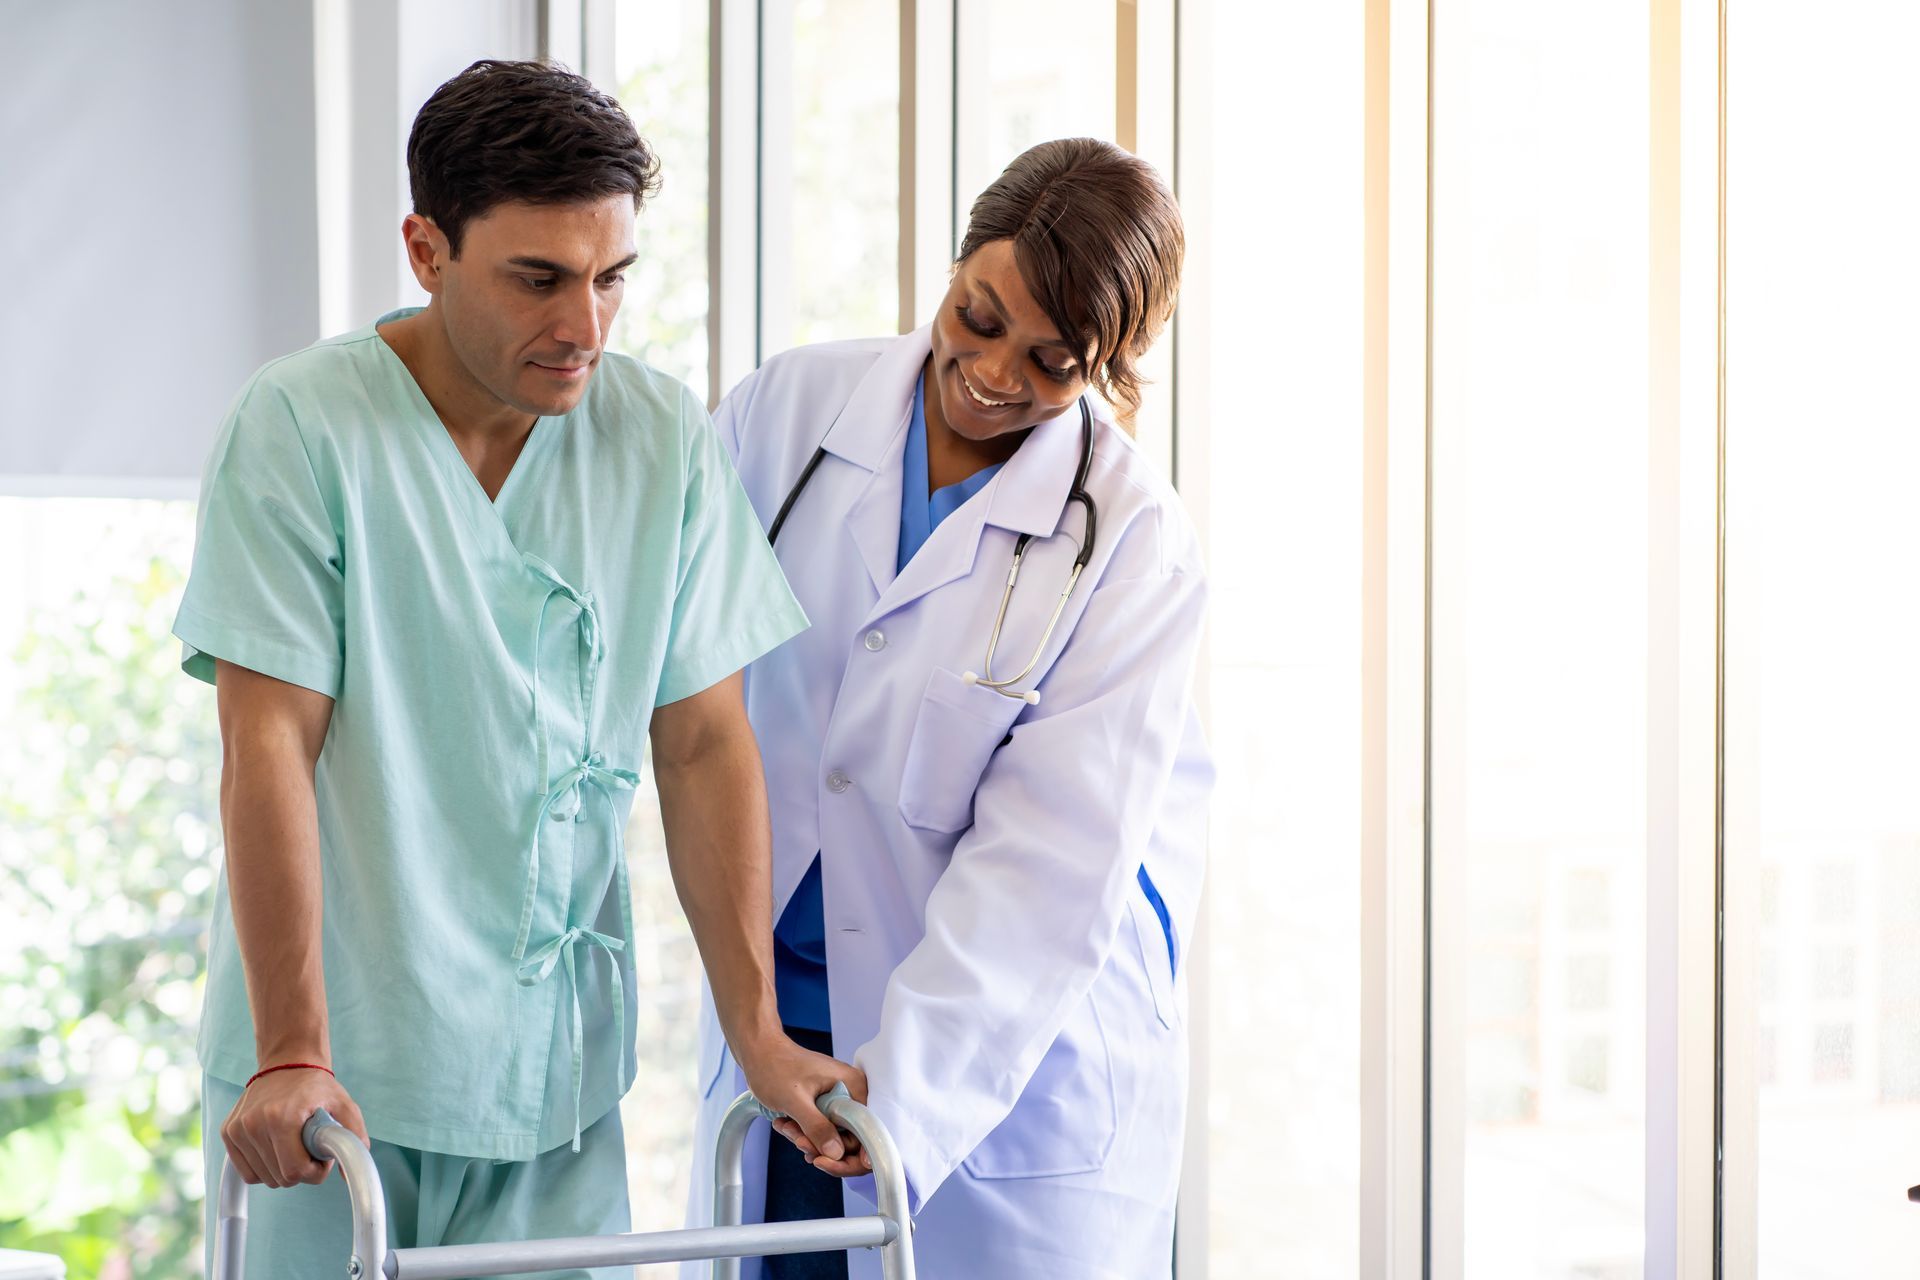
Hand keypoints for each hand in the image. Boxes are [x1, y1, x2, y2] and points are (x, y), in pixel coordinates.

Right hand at [221, 1067, 368, 1187]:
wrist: (287, 1063)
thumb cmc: (317, 1087)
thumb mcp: (345, 1106)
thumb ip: (353, 1139)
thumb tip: (349, 1176)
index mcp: (281, 1118)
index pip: (294, 1172)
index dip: (314, 1171)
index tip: (321, 1156)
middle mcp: (253, 1124)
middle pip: (279, 1178)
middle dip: (300, 1170)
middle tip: (309, 1148)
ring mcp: (237, 1129)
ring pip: (262, 1178)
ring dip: (281, 1170)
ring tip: (294, 1145)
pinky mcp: (228, 1132)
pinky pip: (247, 1172)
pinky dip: (264, 1167)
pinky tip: (277, 1148)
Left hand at [736, 1034, 873, 1177]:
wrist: (759, 1052)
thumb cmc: (775, 1067)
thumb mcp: (795, 1101)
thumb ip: (816, 1127)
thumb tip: (836, 1154)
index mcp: (853, 1086)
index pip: (867, 1132)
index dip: (848, 1154)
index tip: (822, 1161)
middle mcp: (852, 1093)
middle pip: (851, 1139)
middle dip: (821, 1147)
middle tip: (798, 1142)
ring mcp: (840, 1099)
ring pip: (834, 1137)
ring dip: (809, 1140)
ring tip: (787, 1127)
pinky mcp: (827, 1104)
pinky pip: (823, 1129)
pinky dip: (805, 1133)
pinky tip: (786, 1124)